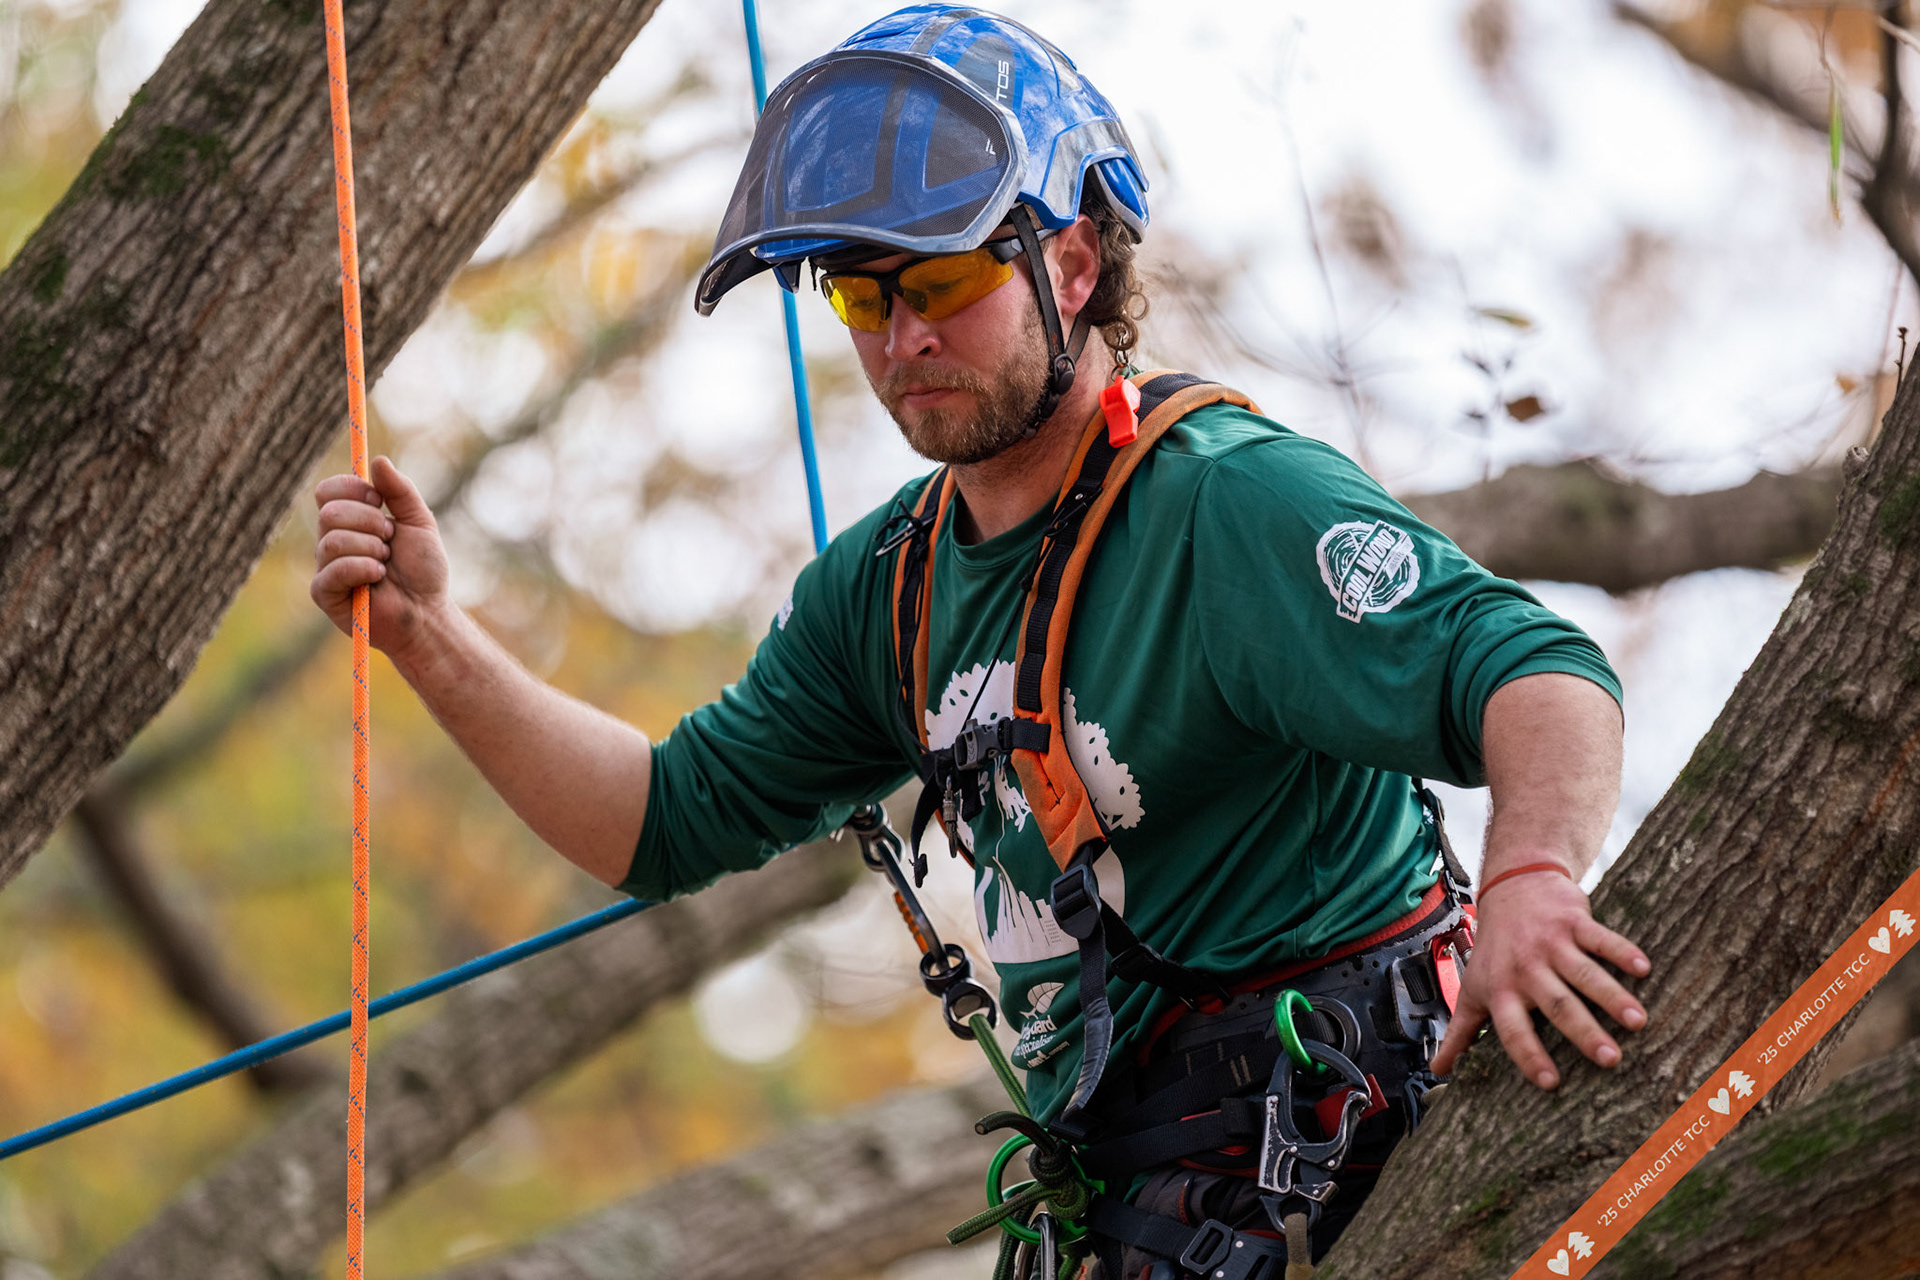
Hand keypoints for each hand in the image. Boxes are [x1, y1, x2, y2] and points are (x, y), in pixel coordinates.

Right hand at [310, 456, 450, 663]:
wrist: (428, 613)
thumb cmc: (424, 571)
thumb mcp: (420, 523)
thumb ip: (400, 492)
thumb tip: (378, 460)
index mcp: (350, 522)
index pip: (328, 491)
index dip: (351, 489)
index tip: (378, 500)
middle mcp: (332, 541)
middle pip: (329, 512)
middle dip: (369, 523)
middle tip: (390, 541)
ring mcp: (325, 567)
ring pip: (332, 539)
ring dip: (370, 548)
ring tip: (386, 564)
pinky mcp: (324, 593)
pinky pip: (332, 569)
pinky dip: (362, 569)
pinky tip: (377, 579)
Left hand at [1430, 867, 1649, 1089]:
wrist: (1510, 886)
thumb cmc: (1494, 949)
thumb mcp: (1472, 988)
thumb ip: (1461, 1031)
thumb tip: (1439, 1070)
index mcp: (1502, 989)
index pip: (1513, 1030)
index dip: (1529, 1055)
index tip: (1552, 1083)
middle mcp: (1526, 968)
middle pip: (1558, 1005)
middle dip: (1584, 1032)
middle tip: (1611, 1059)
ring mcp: (1551, 943)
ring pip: (1585, 974)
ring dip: (1613, 997)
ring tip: (1638, 1021)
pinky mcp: (1574, 920)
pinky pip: (1601, 938)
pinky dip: (1622, 952)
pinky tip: (1644, 969)